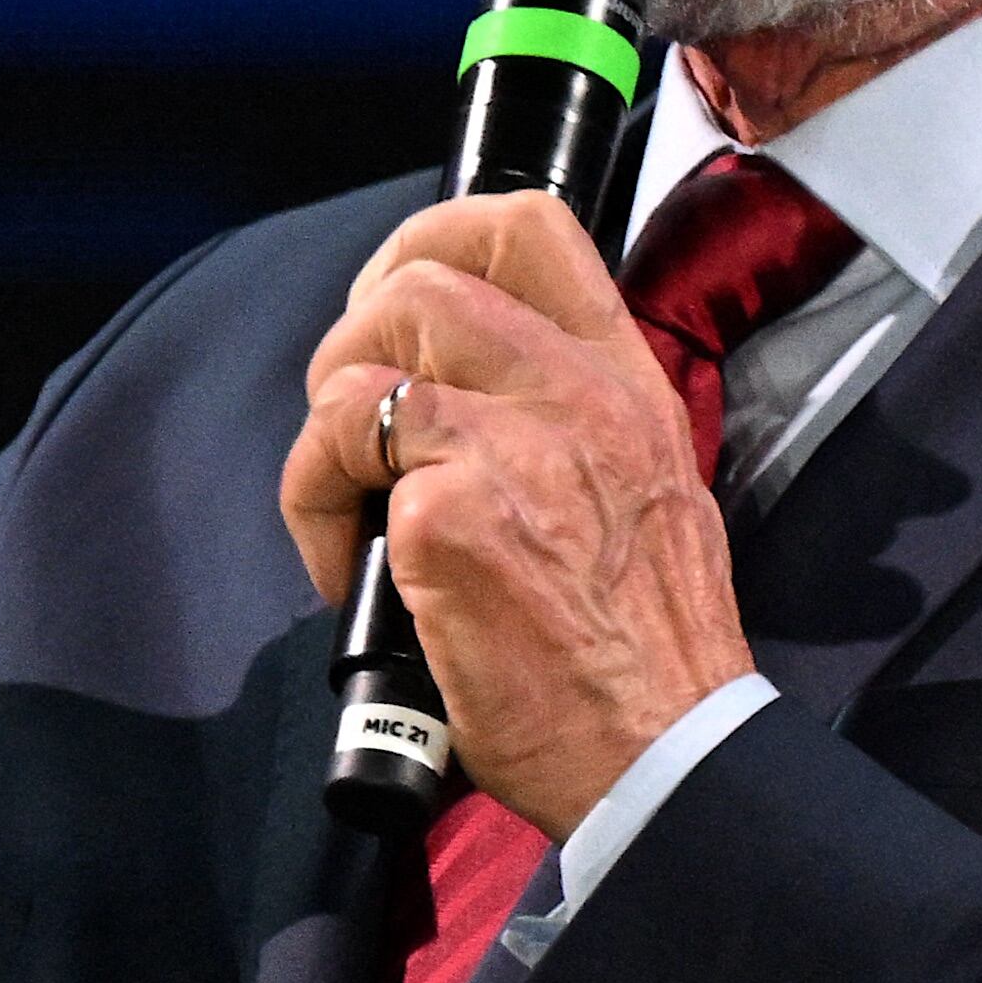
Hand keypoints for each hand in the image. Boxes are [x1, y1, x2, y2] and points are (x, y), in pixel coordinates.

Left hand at [283, 192, 755, 837]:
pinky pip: (328, 467)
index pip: (529, 229)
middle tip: (354, 422)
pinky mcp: (448, 520)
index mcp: (623, 383)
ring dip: (324, 436)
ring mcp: (510, 450)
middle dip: (354, 340)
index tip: (397, 294)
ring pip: (357, 367)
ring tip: (349, 510)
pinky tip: (353, 577)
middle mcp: (572, 396)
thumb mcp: (648, 490)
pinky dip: (315, 517)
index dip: (437, 236)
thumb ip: (571, 420)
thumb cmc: (647, 650)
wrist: (666, 753)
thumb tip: (466, 385)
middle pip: (419, 282)